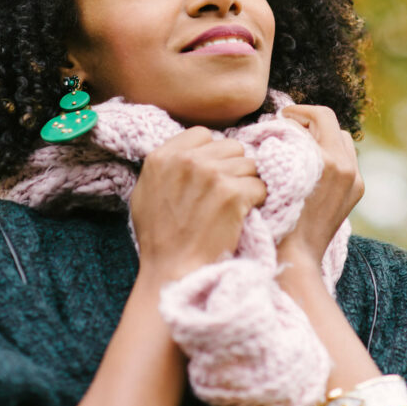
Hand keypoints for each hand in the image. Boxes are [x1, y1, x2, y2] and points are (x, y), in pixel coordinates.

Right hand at [130, 127, 266, 282]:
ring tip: (231, 207)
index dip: (211, 153)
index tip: (210, 174)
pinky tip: (240, 216)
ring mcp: (211, 175)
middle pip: (231, 146)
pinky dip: (256, 201)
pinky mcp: (233, 194)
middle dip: (232, 167)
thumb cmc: (159, 238)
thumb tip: (190, 151)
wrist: (172, 271)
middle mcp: (187, 160)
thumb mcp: (146, 192)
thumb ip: (167, 165)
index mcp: (163, 156)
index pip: (203, 134)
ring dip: (246, 184)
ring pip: (249, 165)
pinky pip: (260, 186)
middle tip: (224, 193)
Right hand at [277, 105, 363, 269]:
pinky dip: (330, 154)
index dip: (297, 112)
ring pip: (342, 140)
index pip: (318, 116)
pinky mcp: (356, 192)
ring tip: (299, 144)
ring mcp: (355, 181)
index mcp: (327, 161)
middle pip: (332, 124)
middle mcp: (347, 168)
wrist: (297, 258)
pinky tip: (310, 165)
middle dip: (309, 121)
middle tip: (289, 126)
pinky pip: (347, 160)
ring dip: (322, 136)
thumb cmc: (276, 219)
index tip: (281, 118)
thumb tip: (280, 125)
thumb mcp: (275, 175)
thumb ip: (283, 145)